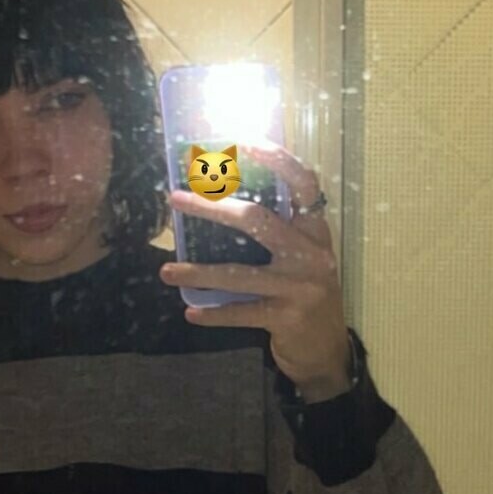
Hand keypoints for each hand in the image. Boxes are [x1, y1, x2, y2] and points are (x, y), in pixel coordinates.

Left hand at [159, 140, 353, 399]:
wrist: (326, 352)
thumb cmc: (305, 296)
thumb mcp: (302, 259)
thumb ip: (279, 232)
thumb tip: (223, 201)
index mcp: (316, 232)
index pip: (303, 184)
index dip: (277, 160)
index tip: (244, 141)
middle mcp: (312, 254)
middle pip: (257, 219)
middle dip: (212, 208)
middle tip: (176, 199)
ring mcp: (300, 286)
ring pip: (239, 272)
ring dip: (198, 272)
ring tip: (166, 271)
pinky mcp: (287, 317)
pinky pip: (241, 311)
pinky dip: (213, 314)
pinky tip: (191, 313)